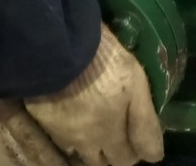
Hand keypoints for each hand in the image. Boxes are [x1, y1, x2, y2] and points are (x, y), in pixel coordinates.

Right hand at [23, 23, 163, 165]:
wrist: (57, 41)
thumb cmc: (102, 57)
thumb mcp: (135, 80)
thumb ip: (144, 121)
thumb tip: (153, 155)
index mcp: (111, 132)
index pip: (127, 160)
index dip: (136, 149)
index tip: (138, 136)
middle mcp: (86, 141)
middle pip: (103, 163)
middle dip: (114, 152)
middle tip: (118, 133)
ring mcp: (62, 132)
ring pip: (79, 154)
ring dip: (90, 147)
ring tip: (95, 129)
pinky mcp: (42, 120)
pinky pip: (59, 138)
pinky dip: (68, 135)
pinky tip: (72, 118)